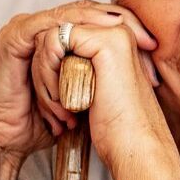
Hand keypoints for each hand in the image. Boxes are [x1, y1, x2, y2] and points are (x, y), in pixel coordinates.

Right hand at [0, 0, 159, 174]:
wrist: (9, 137)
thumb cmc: (46, 120)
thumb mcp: (88, 95)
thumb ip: (106, 76)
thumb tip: (146, 75)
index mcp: (61, 37)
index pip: (100, 19)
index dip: (129, 27)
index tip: (155, 46)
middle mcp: (44, 27)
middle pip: (90, 11)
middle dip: (122, 23)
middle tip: (148, 41)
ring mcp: (27, 29)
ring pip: (71, 14)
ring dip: (100, 26)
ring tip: (125, 34)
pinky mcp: (14, 37)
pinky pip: (47, 25)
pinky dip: (71, 30)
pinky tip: (92, 36)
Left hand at [26, 0, 173, 168]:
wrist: (136, 148)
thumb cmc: (118, 129)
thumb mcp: (94, 91)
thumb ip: (78, 68)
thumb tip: (48, 59)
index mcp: (118, 41)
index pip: (65, 40)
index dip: (51, 71)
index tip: (62, 108)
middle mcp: (118, 31)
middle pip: (55, 38)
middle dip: (43, 74)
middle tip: (57, 112)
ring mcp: (113, 33)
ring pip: (49, 40)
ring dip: (43, 77)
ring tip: (59, 110)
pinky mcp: (104, 41)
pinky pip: (53, 43)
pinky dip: (46, 73)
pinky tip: (61, 101)